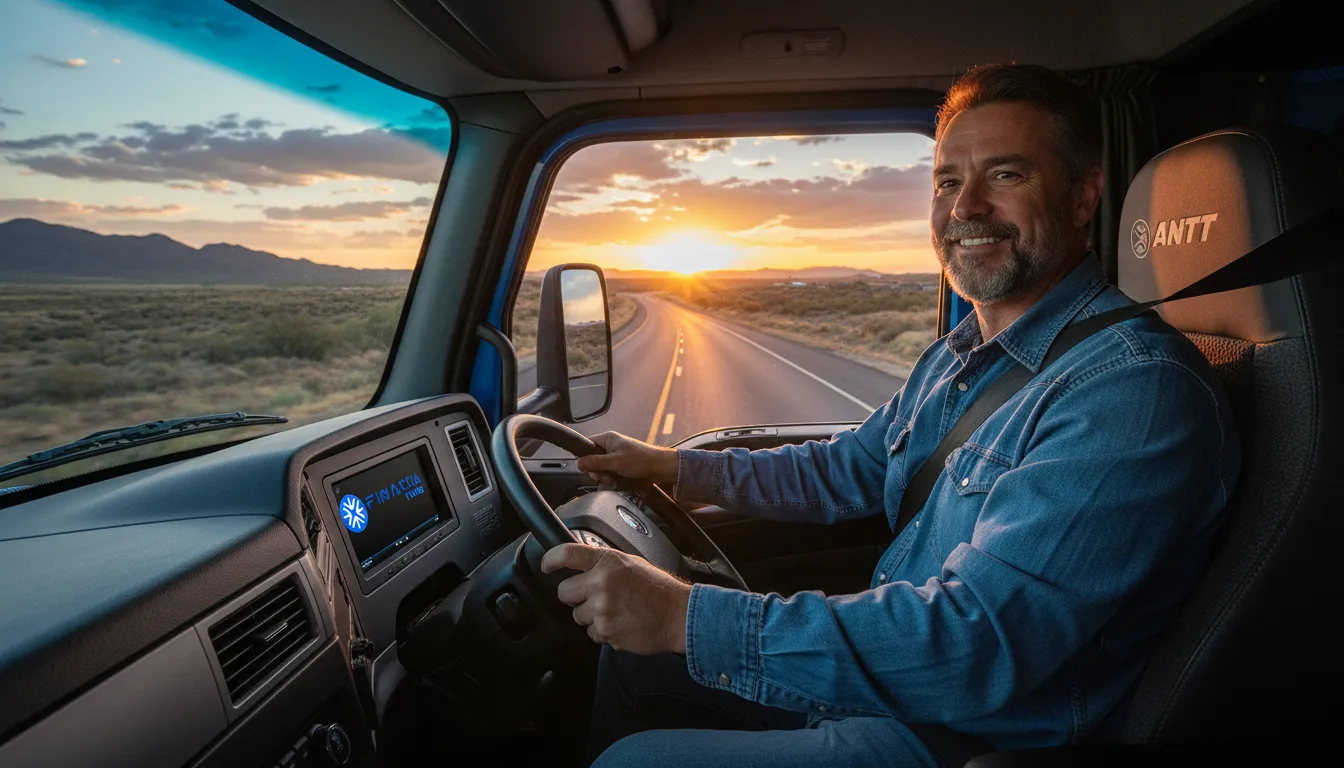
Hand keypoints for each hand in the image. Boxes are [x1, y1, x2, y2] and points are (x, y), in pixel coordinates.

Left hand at [540, 543, 690, 654]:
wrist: (678, 615)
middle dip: (574, 596)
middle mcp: (601, 585)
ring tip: (615, 611)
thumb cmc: (658, 589)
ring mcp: (602, 611)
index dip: (551, 559)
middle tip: (592, 596)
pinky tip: (621, 623)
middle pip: (564, 592)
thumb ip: (604, 563)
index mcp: (608, 562)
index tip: (546, 565)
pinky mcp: (606, 633)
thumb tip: (582, 565)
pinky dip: (603, 631)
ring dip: (591, 616)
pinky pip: (592, 634)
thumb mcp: (631, 563)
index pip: (567, 554)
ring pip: (577, 616)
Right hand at [577, 432, 678, 485]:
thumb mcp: (616, 461)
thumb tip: (578, 463)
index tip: (589, 468)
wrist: (661, 468)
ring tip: (616, 479)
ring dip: (606, 477)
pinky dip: (613, 480)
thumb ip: (596, 462)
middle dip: (598, 472)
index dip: (585, 458)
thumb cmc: (641, 460)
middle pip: (592, 461)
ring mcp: (615, 457)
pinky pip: (610, 474)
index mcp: (607, 439)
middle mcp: (610, 446)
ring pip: (601, 470)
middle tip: (607, 476)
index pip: (586, 445)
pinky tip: (620, 481)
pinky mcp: (621, 466)